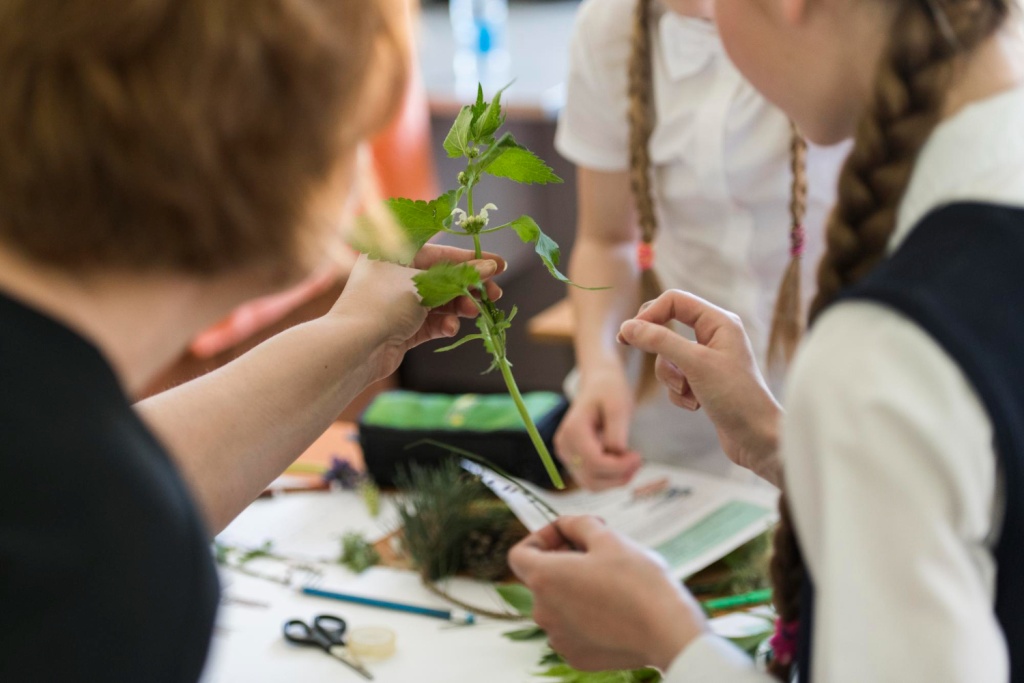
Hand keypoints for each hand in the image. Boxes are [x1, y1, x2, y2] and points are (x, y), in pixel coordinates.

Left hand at [330, 244, 503, 382]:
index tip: (499, 265)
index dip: (471, 259)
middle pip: (441, 278)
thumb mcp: (425, 285)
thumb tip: (491, 266)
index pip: (440, 253)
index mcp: (393, 254)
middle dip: (468, 288)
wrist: (354, 348)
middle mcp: (394, 275)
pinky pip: (429, 322)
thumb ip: (460, 277)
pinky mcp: (401, 328)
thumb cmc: (384, 304)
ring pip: (438, 302)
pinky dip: (442, 324)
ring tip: (474, 313)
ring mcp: (397, 303)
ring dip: (458, 307)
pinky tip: (450, 328)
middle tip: (495, 294)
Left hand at [508, 516, 706, 671]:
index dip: (541, 538)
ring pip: (559, 604)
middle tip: (598, 551)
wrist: (669, 633)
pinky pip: (573, 629)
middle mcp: (543, 612)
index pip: (519, 554)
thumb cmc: (639, 581)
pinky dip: (586, 616)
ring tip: (611, 581)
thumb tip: (567, 525)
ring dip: (576, 588)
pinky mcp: (577, 657)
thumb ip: (578, 525)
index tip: (567, 535)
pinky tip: (615, 609)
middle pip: (542, 579)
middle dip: (564, 560)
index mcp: (544, 579)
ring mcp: (559, 639)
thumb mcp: (608, 538)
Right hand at [554, 367, 642, 490]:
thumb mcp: (618, 406)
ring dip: (614, 480)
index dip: (619, 466)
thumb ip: (617, 433)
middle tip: (638, 460)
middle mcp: (564, 445)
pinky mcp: (572, 460)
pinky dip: (608, 479)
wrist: (598, 385)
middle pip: (592, 477)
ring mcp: (566, 454)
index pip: (595, 462)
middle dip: (619, 475)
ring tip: (631, 464)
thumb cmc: (609, 391)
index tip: (638, 457)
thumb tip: (617, 455)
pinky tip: (621, 464)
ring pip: (590, 484)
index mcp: (573, 431)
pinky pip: (590, 479)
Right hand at [617, 290, 782, 486]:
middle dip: (659, 350)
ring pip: (668, 357)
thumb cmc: (735, 397)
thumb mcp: (694, 364)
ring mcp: (709, 358)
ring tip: (687, 392)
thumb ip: (660, 341)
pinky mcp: (704, 380)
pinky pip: (676, 377)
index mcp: (719, 322)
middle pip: (667, 326)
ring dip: (671, 377)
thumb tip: (628, 327)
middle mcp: (715, 335)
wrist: (757, 438)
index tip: (628, 336)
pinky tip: (695, 405)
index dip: (649, 314)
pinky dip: (679, 392)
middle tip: (636, 351)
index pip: (674, 301)